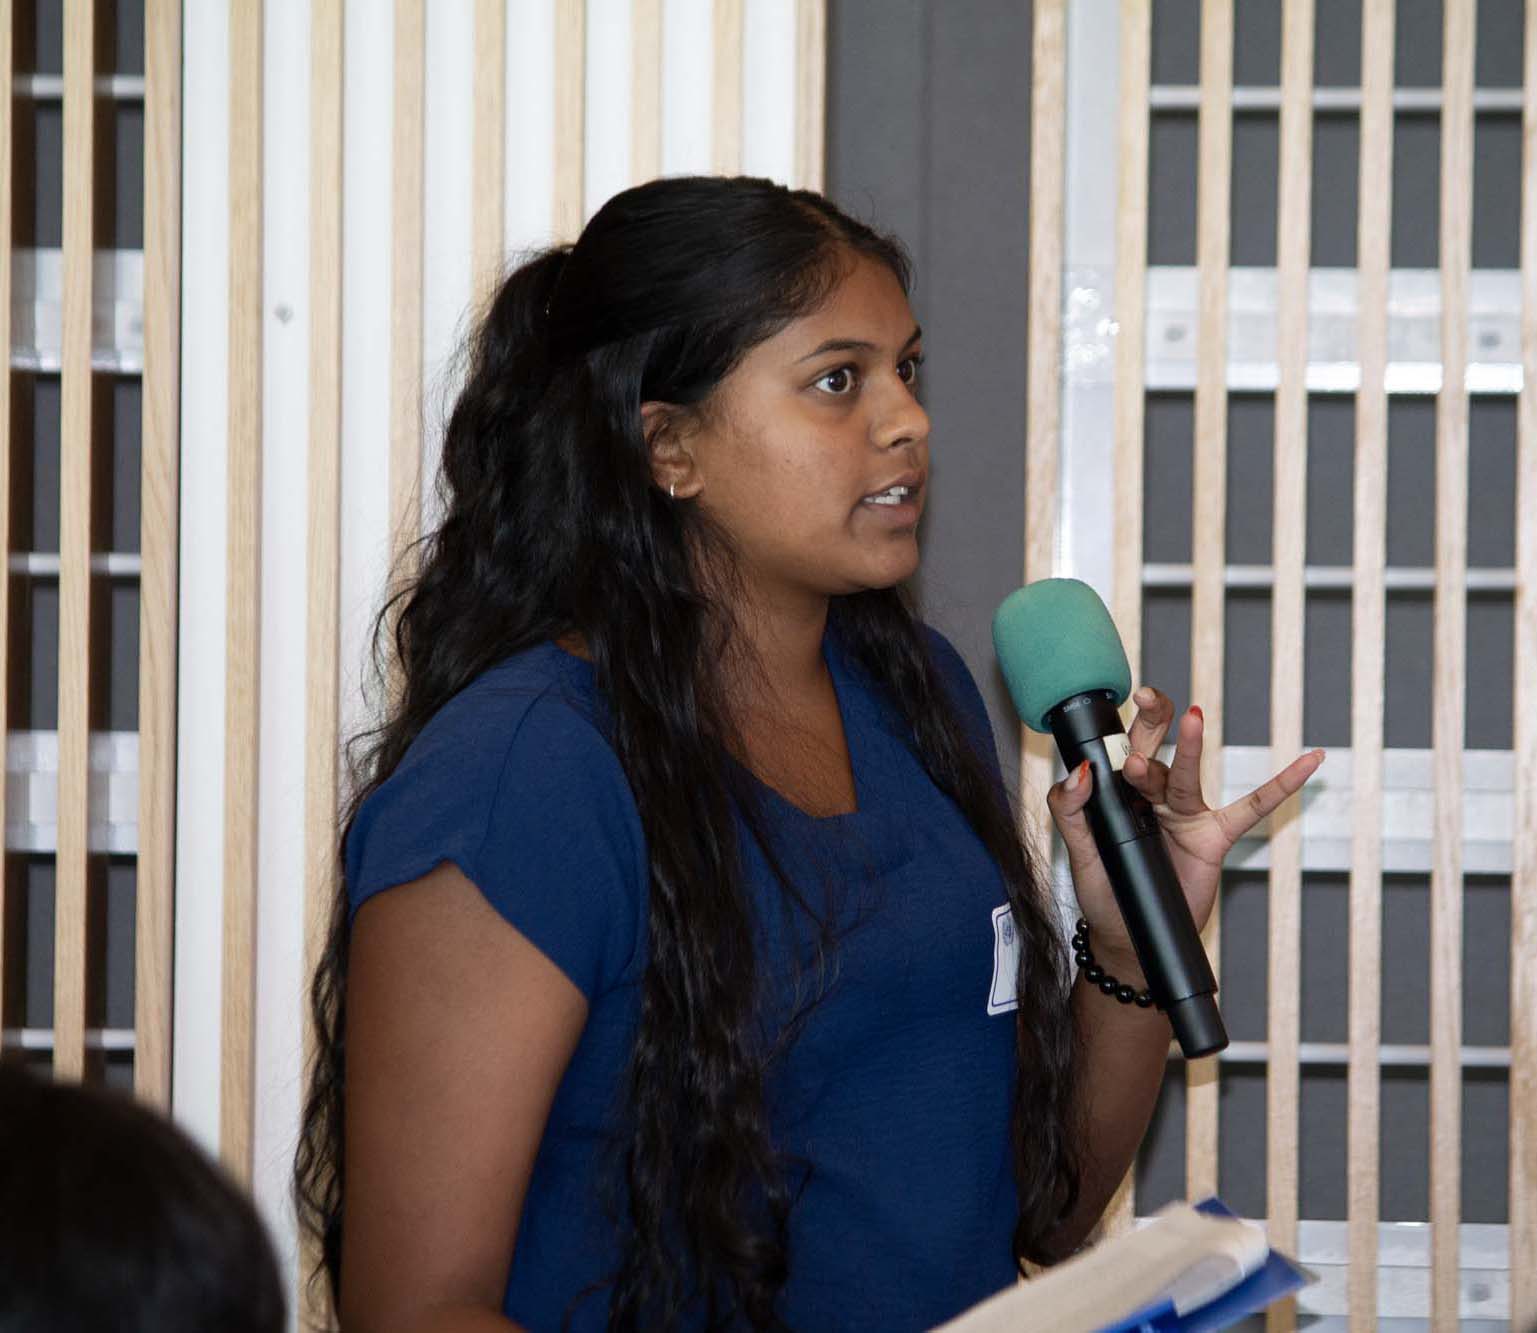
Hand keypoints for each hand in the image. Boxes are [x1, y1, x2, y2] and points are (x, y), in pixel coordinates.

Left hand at [1045, 685, 1324, 978]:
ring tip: (1192, 719)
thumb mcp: (1079, 852)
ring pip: (1188, 776)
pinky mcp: (1214, 837)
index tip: (1123, 706)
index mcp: (1120, 795)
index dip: (1121, 730)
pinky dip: (1282, 786)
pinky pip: (1252, 809)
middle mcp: (1153, 797)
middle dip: (1153, 724)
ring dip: (1191, 748)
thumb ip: (1070, 809)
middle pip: (1155, 751)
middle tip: (1149, 698)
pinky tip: (1309, 761)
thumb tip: (1082, 770)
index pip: (1121, 753)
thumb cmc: (1105, 893)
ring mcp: (1186, 815)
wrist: (1131, 938)